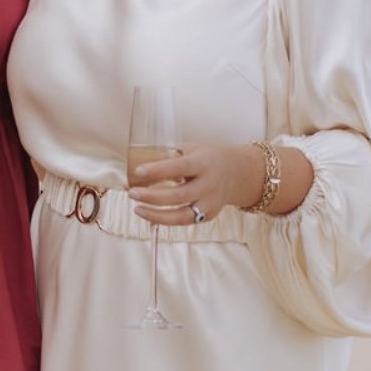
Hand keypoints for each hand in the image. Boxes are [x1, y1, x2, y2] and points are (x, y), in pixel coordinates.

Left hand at [127, 143, 261, 225]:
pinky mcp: (209, 215)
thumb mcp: (192, 149)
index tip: (138, 171)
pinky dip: (166, 219)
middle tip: (132, 193)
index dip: (158, 170)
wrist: (238, 172)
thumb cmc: (207, 157)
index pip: (179, 167)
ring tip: (137, 208)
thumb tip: (139, 168)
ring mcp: (211, 203)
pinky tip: (150, 214)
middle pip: (179, 195)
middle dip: (152, 196)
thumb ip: (170, 157)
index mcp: (203, 163)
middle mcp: (209, 184)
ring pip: (182, 215)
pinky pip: (185, 221)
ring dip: (156, 214)